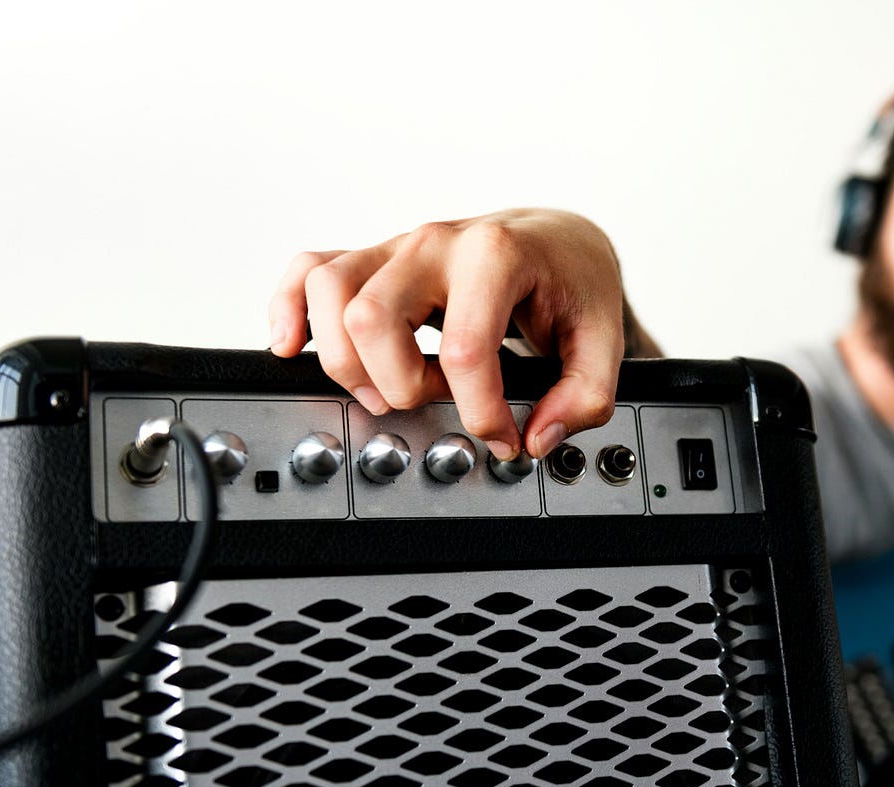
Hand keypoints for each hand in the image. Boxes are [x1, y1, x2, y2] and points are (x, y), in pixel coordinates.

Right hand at [268, 209, 624, 459]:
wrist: (558, 242)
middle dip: (399, 384)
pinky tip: (294, 346)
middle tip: (437, 401)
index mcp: (496, 255)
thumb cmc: (571, 283)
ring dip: (349, 360)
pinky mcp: (375, 260)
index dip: (481, 412)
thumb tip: (538, 435)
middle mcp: (437, 243)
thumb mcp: (602, 341)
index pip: (465, 350)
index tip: (504, 436)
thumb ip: (584, 396)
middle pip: (372, 318)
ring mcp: (399, 248)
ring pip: (330, 294)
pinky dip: (290, 309)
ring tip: (389, 386)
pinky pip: (309, 271)